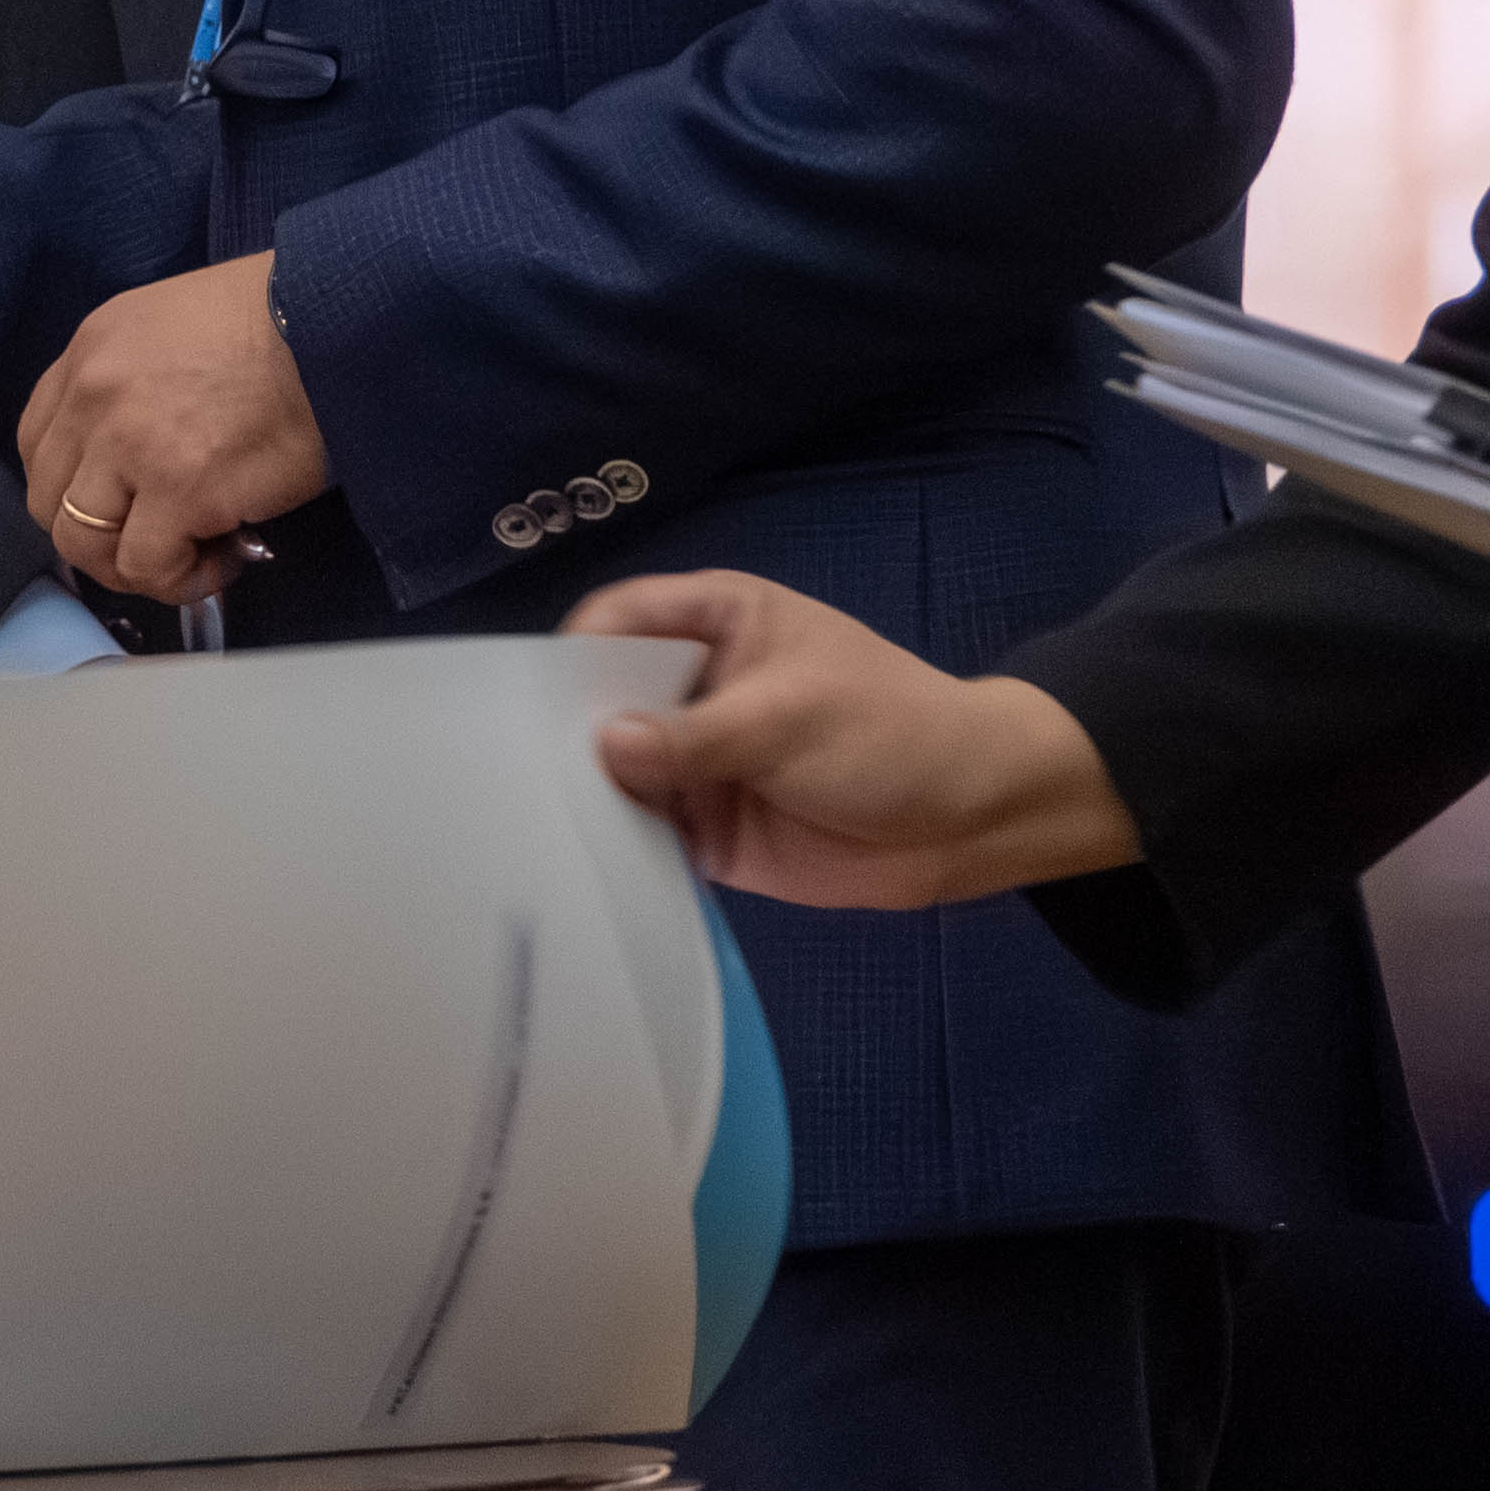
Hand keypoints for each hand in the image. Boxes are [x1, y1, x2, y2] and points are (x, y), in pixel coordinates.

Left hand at [9, 255, 326, 602]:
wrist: (341, 321)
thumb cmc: (282, 318)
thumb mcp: (177, 325)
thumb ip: (137, 380)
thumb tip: (143, 455)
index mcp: (91, 348)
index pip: (38, 442)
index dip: (75, 487)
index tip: (123, 503)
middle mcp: (93, 394)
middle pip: (50, 501)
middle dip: (100, 536)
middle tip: (160, 539)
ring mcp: (129, 444)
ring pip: (83, 543)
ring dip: (134, 565)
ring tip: (194, 555)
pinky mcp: (178, 490)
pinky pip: (149, 568)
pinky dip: (183, 581)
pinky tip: (226, 561)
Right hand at [567, 571, 1143, 907]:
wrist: (971, 819)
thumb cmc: (891, 733)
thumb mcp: (790, 719)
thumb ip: (695, 735)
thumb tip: (602, 747)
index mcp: (714, 622)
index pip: (618, 621)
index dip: (573, 654)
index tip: (534, 706)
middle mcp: (691, 686)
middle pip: (600, 698)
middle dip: (566, 733)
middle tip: (518, 780)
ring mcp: (695, 761)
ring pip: (614, 773)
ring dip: (586, 799)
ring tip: (535, 832)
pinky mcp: (705, 829)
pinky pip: (643, 835)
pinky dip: (617, 850)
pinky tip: (579, 870)